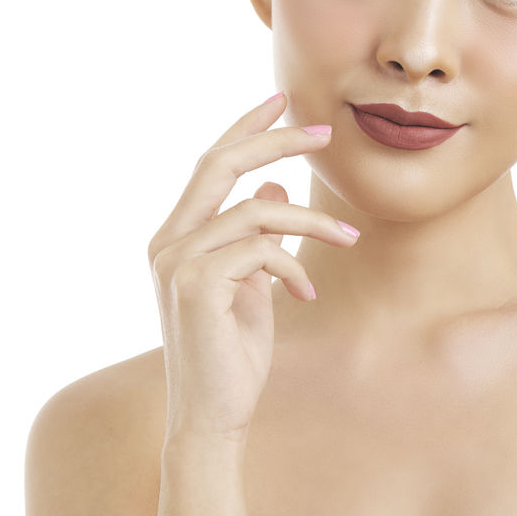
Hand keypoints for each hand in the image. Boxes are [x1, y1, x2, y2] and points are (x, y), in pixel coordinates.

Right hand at [147, 92, 359, 443]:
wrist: (213, 415)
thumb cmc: (233, 352)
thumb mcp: (252, 284)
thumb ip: (257, 236)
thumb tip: (273, 188)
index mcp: (176, 236)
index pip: (209, 165)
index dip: (244, 128)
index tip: (280, 99)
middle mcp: (167, 242)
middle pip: (219, 164)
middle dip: (274, 140)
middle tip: (324, 131)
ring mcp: (175, 262)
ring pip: (255, 211)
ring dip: (311, 223)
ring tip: (349, 239)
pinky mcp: (195, 284)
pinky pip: (261, 251)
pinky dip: (294, 267)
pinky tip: (305, 296)